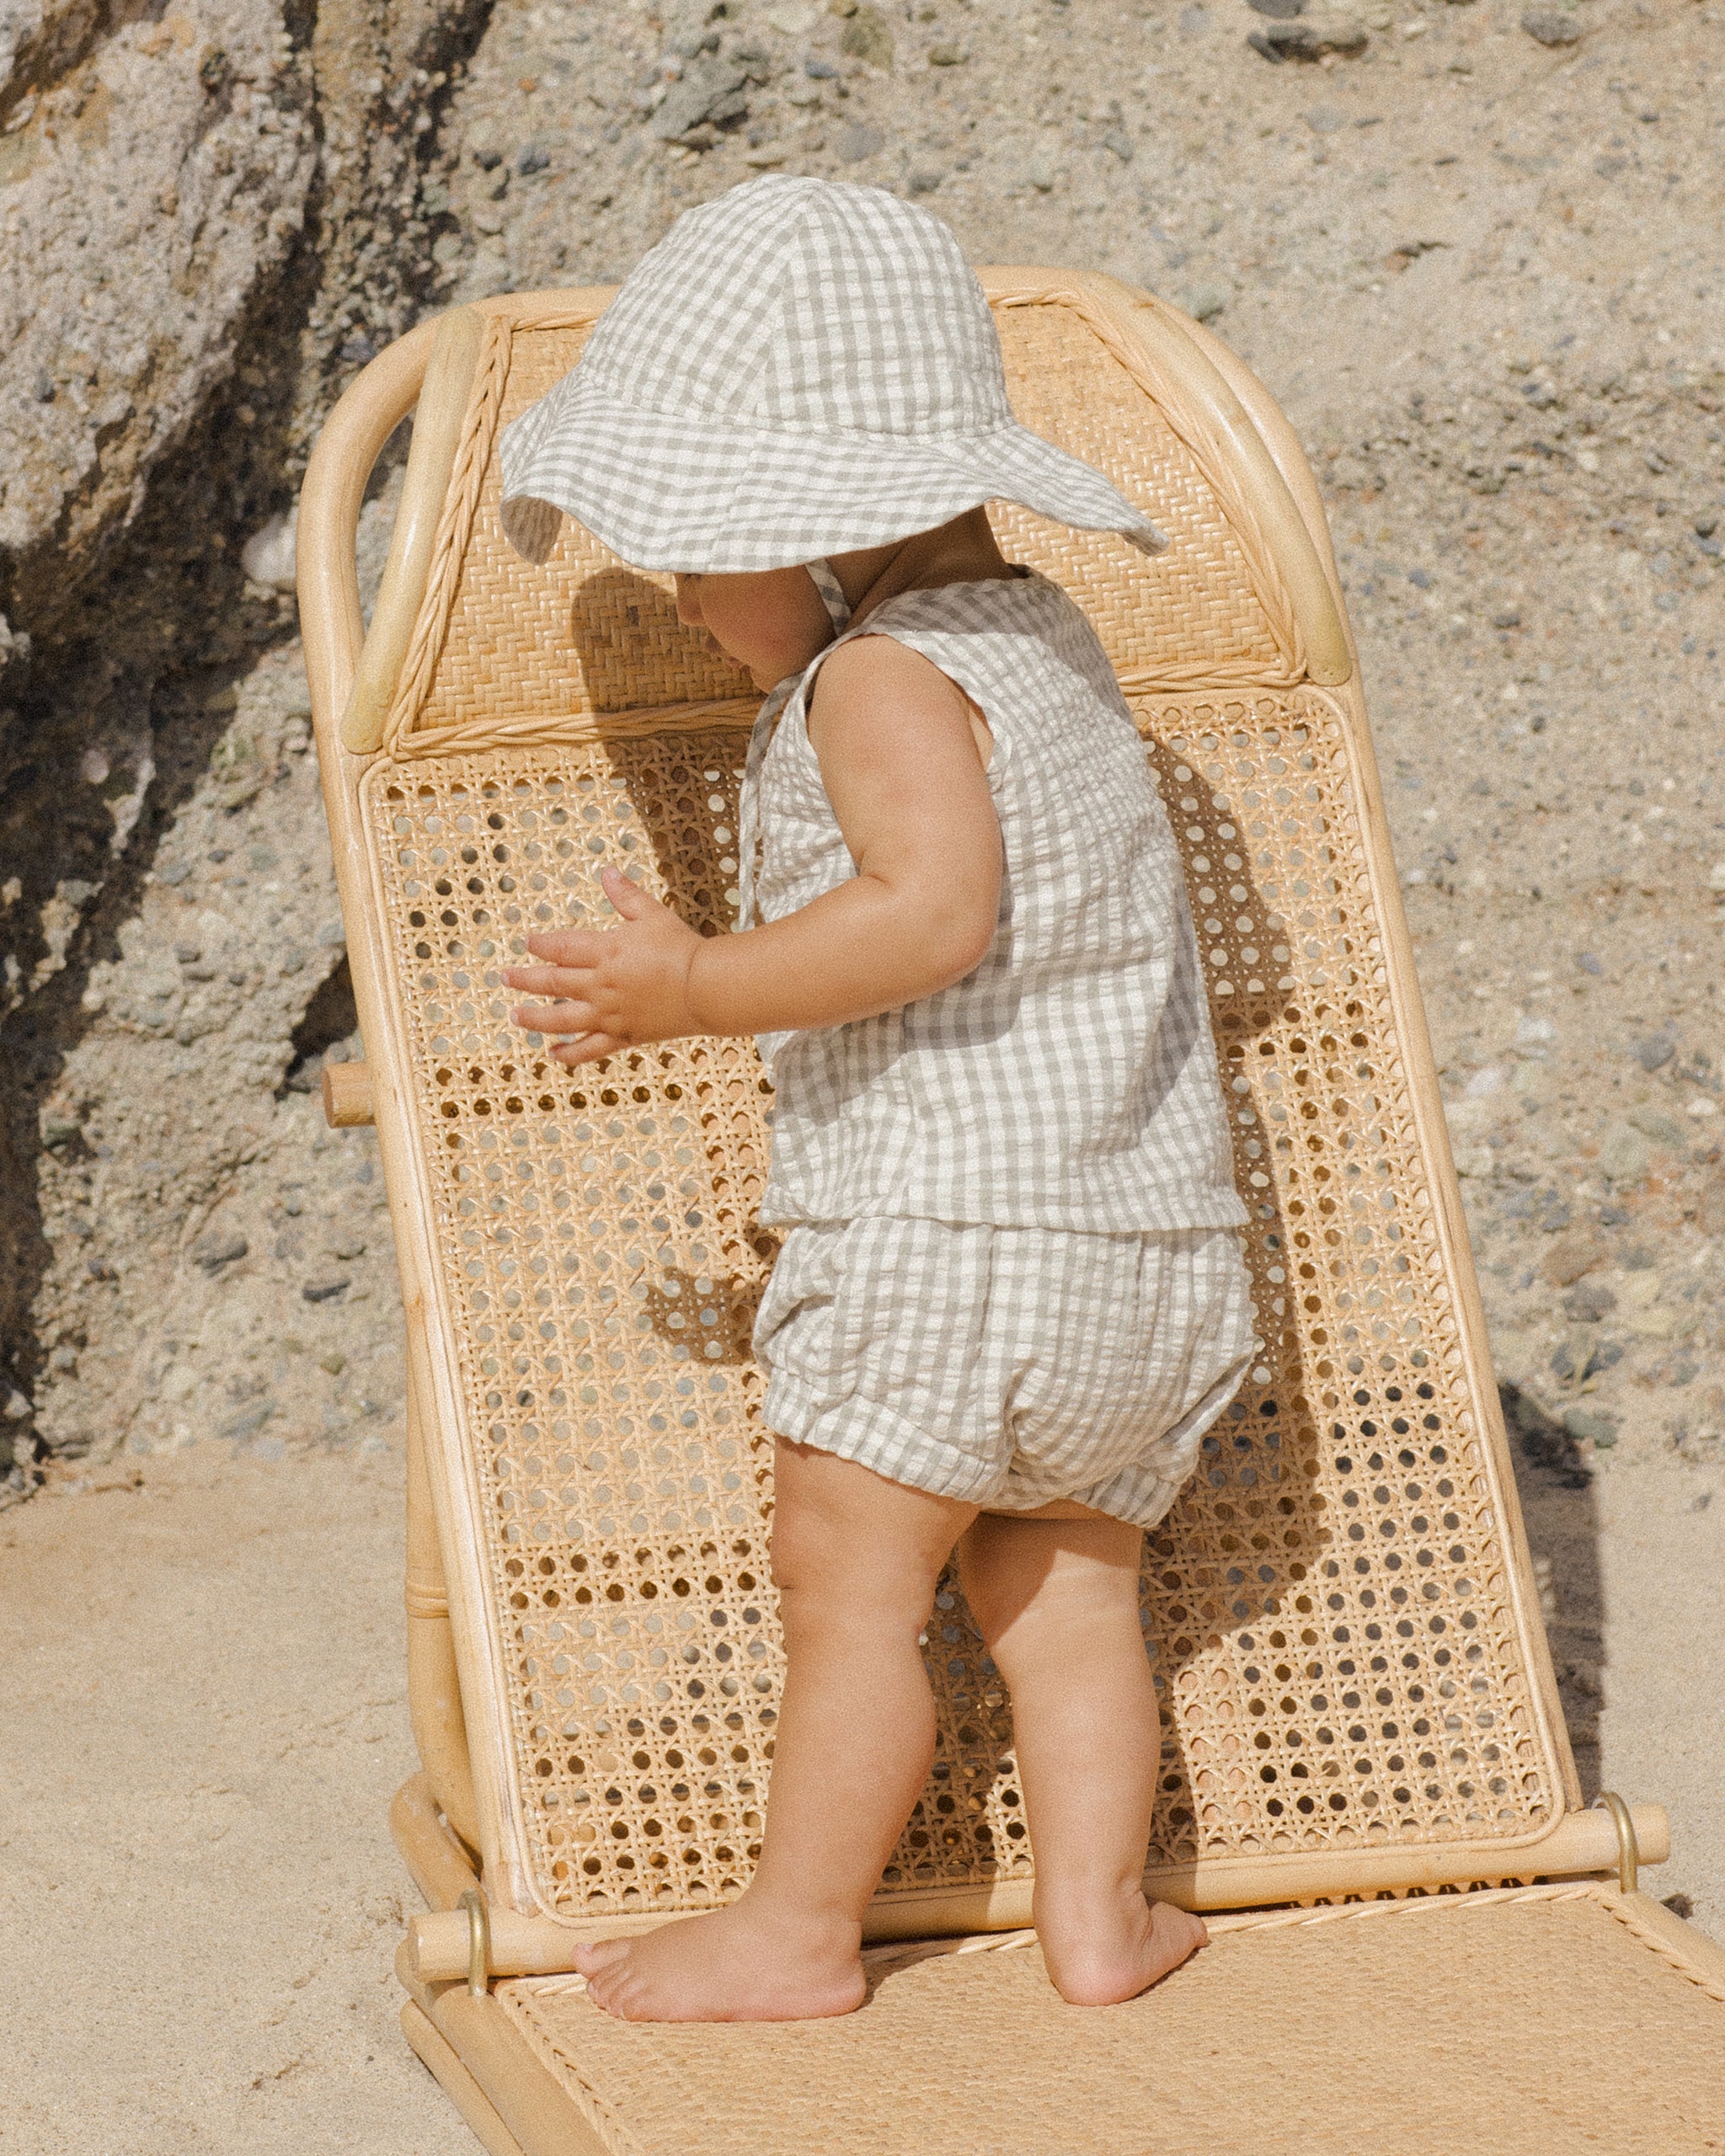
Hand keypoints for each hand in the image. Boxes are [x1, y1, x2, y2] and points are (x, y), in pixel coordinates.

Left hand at [503, 866, 702, 1065]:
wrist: (707, 988)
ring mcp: (609, 1013)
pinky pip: (589, 1049)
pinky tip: (552, 1054)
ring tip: (515, 1016)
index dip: (541, 945)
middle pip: (553, 982)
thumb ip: (626, 896)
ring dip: (534, 1018)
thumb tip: (606, 871)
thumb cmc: (682, 948)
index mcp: (606, 951)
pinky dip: (569, 1054)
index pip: (562, 947)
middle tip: (504, 977)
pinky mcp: (623, 1036)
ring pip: (561, 1019)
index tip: (527, 943)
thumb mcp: (653, 915)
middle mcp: (600, 984)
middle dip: (525, 979)